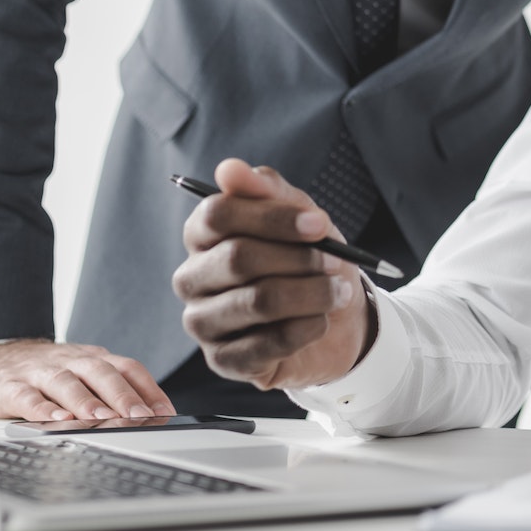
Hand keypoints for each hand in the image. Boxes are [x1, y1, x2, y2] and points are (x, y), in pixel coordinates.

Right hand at [0, 340, 173, 421]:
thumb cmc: (45, 374)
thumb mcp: (81, 374)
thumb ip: (111, 389)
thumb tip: (151, 415)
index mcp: (91, 358)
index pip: (126, 367)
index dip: (148, 388)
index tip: (164, 411)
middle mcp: (69, 361)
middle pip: (100, 372)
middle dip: (122, 395)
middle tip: (138, 415)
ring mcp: (39, 373)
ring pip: (65, 383)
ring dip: (85, 400)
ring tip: (101, 418)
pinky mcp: (10, 387)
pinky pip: (27, 397)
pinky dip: (41, 408)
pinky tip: (54, 419)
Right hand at [172, 157, 372, 390]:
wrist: (339, 319)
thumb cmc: (310, 259)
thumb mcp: (300, 217)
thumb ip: (267, 190)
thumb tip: (229, 169)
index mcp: (202, 236)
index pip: (218, 214)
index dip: (273, 217)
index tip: (319, 224)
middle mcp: (192, 278)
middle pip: (239, 258)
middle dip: (299, 258)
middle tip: (337, 262)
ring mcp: (203, 323)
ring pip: (258, 301)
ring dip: (311, 294)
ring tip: (338, 291)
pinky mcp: (223, 361)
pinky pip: (266, 344)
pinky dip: (306, 329)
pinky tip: (320, 322)